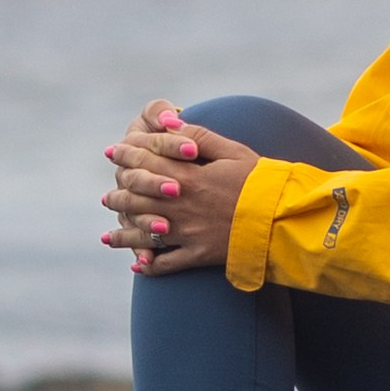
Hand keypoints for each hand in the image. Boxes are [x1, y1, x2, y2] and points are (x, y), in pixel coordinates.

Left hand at [102, 101, 259, 276]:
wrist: (282, 220)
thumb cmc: (261, 182)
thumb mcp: (234, 151)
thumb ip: (199, 137)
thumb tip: (172, 125)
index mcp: (189, 177)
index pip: (147, 162)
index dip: (126, 155)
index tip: (113, 152)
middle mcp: (181, 206)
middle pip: (138, 199)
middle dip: (119, 197)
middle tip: (107, 197)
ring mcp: (187, 233)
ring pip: (144, 233)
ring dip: (124, 234)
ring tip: (109, 234)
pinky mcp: (198, 256)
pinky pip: (167, 264)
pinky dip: (149, 265)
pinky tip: (138, 266)